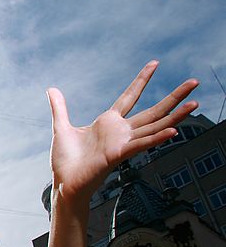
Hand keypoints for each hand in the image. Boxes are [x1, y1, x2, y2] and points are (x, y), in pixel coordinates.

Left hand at [47, 60, 198, 202]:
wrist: (63, 183)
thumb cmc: (65, 161)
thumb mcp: (60, 127)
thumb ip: (59, 108)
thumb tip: (51, 89)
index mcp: (108, 122)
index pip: (130, 96)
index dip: (142, 80)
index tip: (154, 63)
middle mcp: (120, 131)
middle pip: (153, 110)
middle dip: (174, 96)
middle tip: (194, 82)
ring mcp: (122, 143)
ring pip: (154, 126)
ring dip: (176, 116)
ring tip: (195, 103)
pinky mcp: (118, 155)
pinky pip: (141, 145)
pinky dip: (156, 138)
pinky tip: (174, 131)